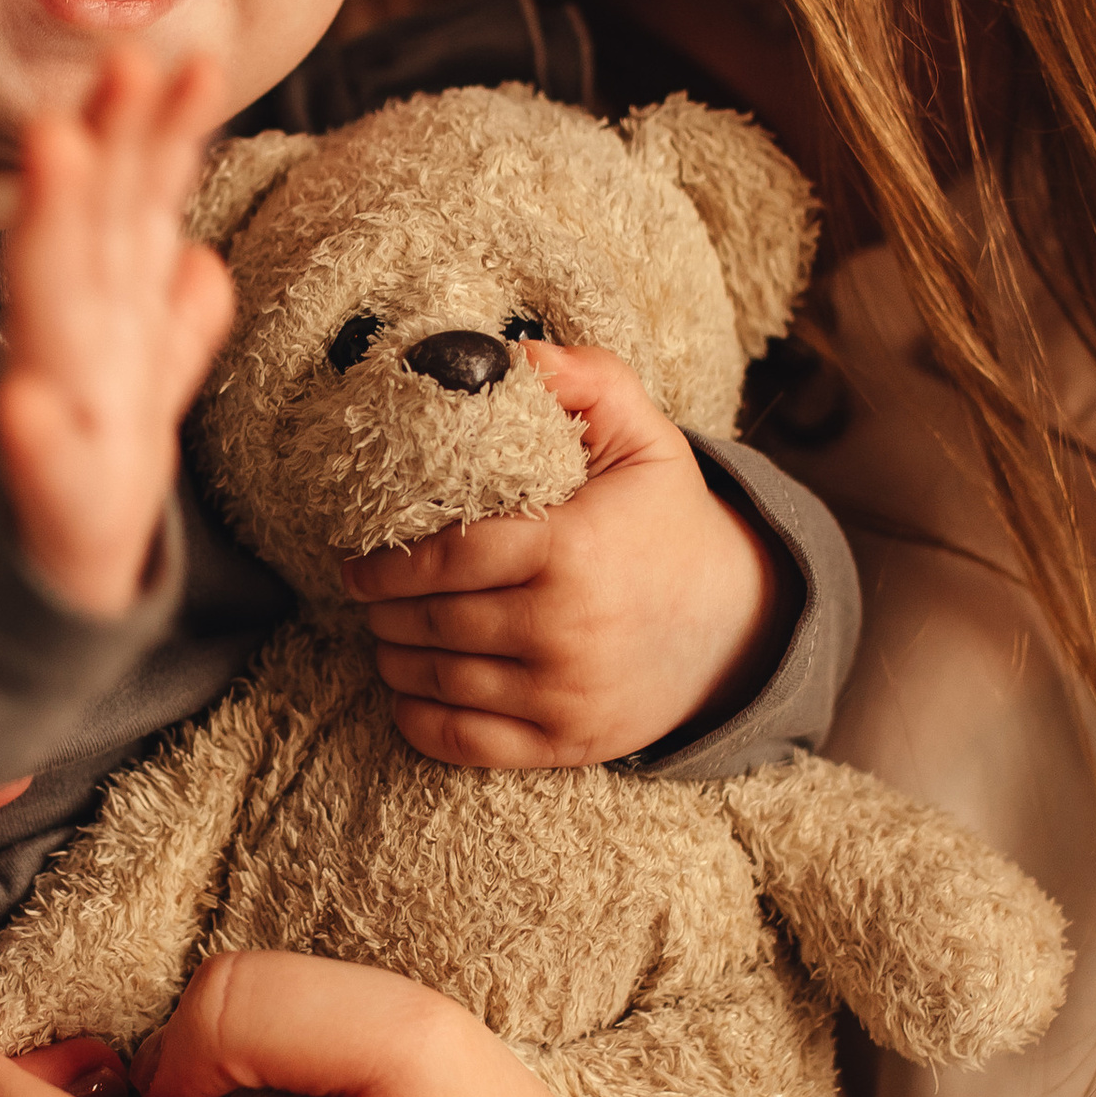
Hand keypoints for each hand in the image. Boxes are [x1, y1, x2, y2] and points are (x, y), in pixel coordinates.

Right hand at [0, 48, 233, 616]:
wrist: (49, 574)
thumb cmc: (97, 464)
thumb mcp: (144, 381)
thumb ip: (173, 319)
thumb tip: (202, 261)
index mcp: (109, 305)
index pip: (140, 205)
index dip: (167, 135)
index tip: (198, 61)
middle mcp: (76, 335)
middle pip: (90, 223)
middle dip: (105, 144)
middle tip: (125, 66)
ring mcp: (57, 405)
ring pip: (51, 301)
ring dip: (48, 221)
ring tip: (55, 147)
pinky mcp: (46, 489)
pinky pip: (39, 462)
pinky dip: (31, 436)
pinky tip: (26, 409)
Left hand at [347, 343, 783, 765]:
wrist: (736, 624)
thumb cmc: (668, 522)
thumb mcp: (644, 436)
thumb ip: (582, 379)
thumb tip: (508, 353)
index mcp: (572, 551)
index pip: (445, 560)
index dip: (386, 564)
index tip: (359, 560)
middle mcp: (565, 631)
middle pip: (430, 623)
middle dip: (383, 609)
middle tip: (369, 593)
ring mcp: (565, 695)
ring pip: (437, 681)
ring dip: (393, 658)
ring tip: (387, 633)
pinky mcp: (567, 743)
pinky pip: (463, 743)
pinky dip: (418, 720)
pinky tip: (408, 691)